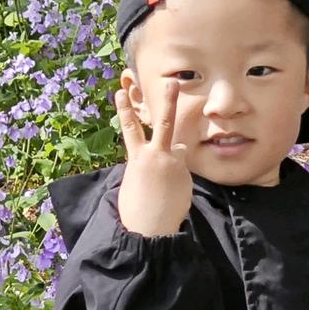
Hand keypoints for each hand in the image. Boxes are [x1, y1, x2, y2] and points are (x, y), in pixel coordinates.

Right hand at [115, 79, 191, 235]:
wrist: (149, 227)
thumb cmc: (137, 208)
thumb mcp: (135, 181)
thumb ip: (148, 164)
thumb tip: (171, 154)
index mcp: (136, 158)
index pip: (129, 128)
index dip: (124, 109)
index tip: (120, 92)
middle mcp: (154, 156)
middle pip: (162, 123)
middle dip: (167, 101)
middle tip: (172, 83)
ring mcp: (171, 163)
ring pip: (178, 144)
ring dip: (181, 133)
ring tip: (189, 118)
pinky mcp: (184, 174)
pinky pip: (182, 169)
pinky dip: (178, 177)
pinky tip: (170, 194)